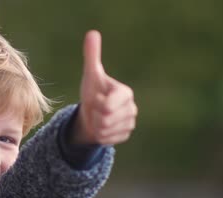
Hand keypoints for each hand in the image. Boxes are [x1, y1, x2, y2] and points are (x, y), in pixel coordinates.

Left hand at [75, 30, 137, 145]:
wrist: (91, 113)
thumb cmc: (92, 91)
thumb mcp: (90, 75)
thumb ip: (92, 55)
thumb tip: (92, 33)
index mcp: (125, 92)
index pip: (108, 104)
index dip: (96, 103)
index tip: (95, 98)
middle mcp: (132, 108)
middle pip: (105, 119)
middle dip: (94, 115)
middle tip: (95, 109)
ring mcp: (130, 123)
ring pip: (105, 130)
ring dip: (95, 125)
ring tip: (97, 117)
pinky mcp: (125, 135)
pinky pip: (107, 139)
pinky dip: (99, 135)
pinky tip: (100, 127)